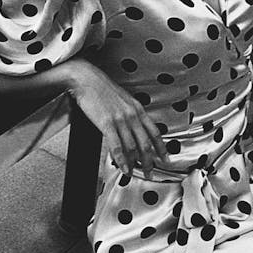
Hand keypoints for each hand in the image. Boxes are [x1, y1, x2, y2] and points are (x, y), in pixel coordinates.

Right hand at [67, 60, 166, 175]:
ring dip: (135, 163)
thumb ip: (131, 113)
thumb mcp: (123, 99)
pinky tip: (123, 167)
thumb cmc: (102, 88)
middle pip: (146, 143)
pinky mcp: (107, 123)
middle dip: (150, 161)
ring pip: (133, 147)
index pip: (154, 132)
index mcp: (137, 108)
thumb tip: (135, 127)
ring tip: (134, 172)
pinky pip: (117, 146)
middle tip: (150, 172)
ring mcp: (120, 119)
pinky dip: (121, 160)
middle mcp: (132, 115)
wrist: (86, 79)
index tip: (165, 158)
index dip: (161, 148)